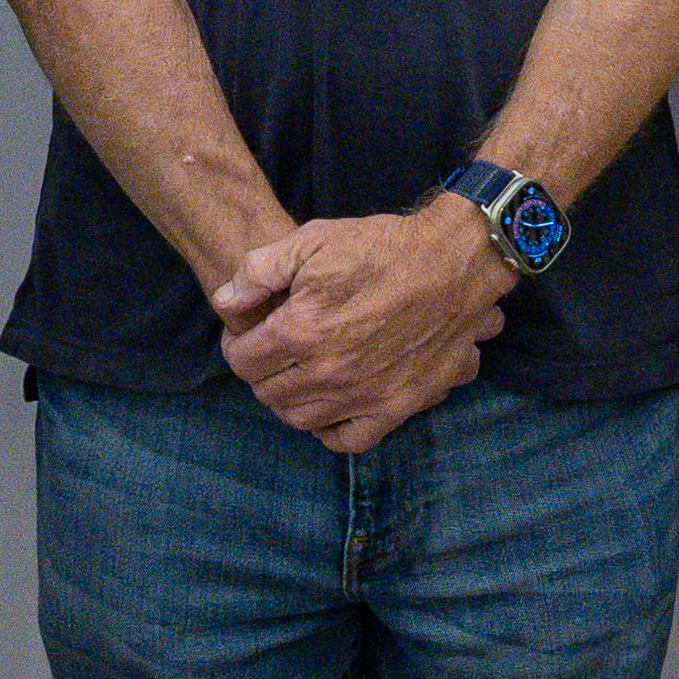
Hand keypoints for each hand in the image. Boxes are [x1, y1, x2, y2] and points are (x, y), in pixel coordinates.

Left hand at [212, 208, 511, 452]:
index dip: (235, 346)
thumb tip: (226, 301)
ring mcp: (364, 395)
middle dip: (260, 373)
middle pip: (268, 392)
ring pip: (301, 419)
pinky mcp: (396, 406)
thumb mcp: (312, 239)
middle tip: (269, 354)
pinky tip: (328, 407)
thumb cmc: (381, 247)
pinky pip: (348, 439)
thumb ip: (258, 271)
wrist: (452, 263)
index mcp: (301, 330)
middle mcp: (328, 371)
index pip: (243, 361)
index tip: (244, 335)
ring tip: (294, 377)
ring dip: (288, 401)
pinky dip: (329, 429)